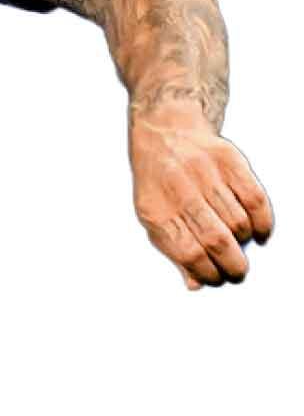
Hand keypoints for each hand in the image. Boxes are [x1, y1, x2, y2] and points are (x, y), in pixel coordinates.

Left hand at [129, 104, 273, 289]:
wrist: (165, 131)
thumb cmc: (159, 183)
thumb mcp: (152, 217)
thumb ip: (173, 251)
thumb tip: (195, 284)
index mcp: (157, 212)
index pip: (188, 254)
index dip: (208, 273)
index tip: (218, 279)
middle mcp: (180, 191)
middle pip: (216, 240)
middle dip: (233, 264)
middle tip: (238, 271)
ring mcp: (205, 173)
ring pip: (237, 220)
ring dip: (244, 242)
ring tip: (243, 247)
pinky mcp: (228, 159)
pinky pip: (254, 197)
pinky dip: (262, 220)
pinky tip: (260, 232)